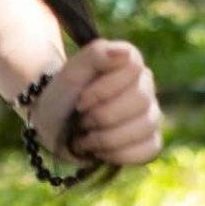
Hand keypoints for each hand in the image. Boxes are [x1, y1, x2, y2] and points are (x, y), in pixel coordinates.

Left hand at [28, 39, 163, 169]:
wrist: (54, 127)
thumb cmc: (62, 96)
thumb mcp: (71, 72)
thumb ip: (95, 55)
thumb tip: (125, 51)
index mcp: (129, 63)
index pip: (133, 69)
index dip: (104, 89)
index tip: (81, 100)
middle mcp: (145, 86)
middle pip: (140, 101)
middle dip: (103, 116)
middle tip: (82, 119)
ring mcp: (150, 114)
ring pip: (145, 127)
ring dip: (107, 137)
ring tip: (87, 137)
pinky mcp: (150, 141)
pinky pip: (149, 149)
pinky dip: (119, 154)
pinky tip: (101, 151)